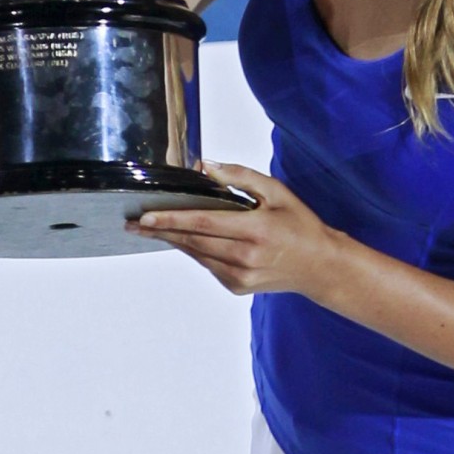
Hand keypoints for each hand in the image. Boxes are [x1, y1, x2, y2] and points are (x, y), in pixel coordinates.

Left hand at [126, 162, 341, 297]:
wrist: (320, 266)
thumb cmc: (300, 224)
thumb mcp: (276, 191)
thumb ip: (240, 176)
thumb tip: (206, 166)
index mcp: (255, 230)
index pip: (203, 222)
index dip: (171, 219)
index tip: (145, 217)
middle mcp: (245, 257)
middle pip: (193, 240)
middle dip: (161, 230)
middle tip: (133, 223)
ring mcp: (240, 276)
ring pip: (197, 254)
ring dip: (173, 240)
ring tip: (149, 228)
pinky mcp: (237, 287)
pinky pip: (208, 265)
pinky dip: (194, 250)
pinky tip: (183, 238)